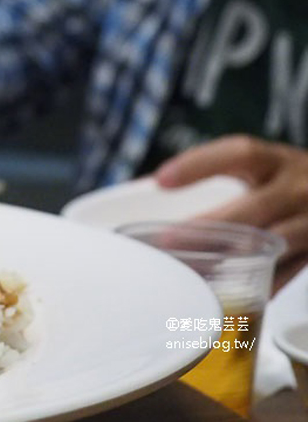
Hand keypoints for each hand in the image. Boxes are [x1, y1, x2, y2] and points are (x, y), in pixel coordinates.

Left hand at [155, 135, 307, 285]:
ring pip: (272, 243)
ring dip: (231, 260)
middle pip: (253, 208)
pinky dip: (259, 283)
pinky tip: (230, 294)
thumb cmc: (288, 181)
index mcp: (277, 160)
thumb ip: (223, 174)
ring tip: (192, 272)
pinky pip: (289, 271)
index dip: (199, 165)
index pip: (241, 153)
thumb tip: (156, 190)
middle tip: (167, 242)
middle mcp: (299, 187)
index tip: (161, 181)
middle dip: (207, 228)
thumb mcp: (264, 167)